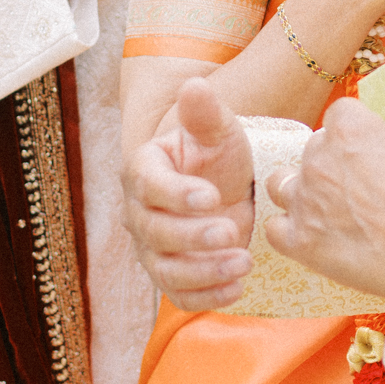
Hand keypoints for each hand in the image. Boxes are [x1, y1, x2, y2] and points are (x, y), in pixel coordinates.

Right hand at [124, 78, 254, 310]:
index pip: (149, 185)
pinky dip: (207, 297)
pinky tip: (237, 288)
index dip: (177, 194)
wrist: (231, 188)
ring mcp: (153, 249)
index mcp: (144, 171)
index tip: (211, 196)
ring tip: (244, 262)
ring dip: (203, 272)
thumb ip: (205, 113)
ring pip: (165, 270)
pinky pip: (181, 295)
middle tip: (232, 232)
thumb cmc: (219, 155)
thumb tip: (194, 86)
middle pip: (154, 232)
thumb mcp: (218, 131)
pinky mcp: (173, 276)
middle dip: (193, 236)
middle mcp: (140, 213)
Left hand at [265, 98, 384, 300]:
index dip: (354, 133)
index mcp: (349, 129)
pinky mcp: (300, 241)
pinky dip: (290, 231)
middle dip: (332, 165)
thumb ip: (382, 143)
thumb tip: (372, 147)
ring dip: (302, 193)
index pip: (338, 116)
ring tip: (327, 211)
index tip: (365, 150)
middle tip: (358, 190)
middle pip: (312, 150)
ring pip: (281, 184)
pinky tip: (312, 237)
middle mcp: (319, 159)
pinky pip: (275, 229)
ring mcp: (305, 200)